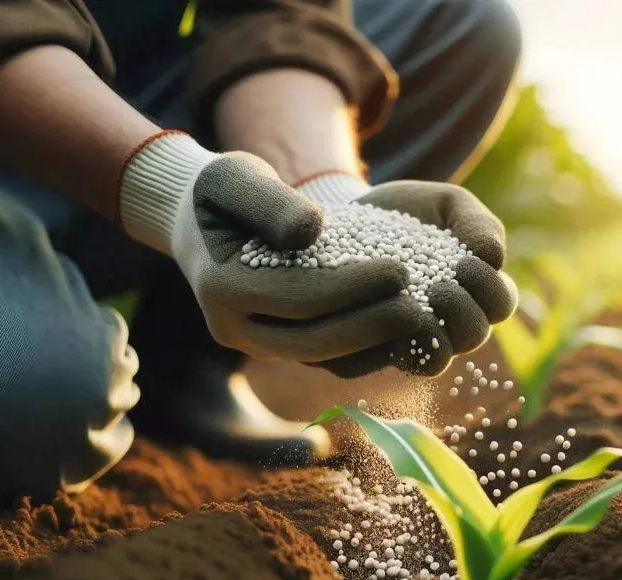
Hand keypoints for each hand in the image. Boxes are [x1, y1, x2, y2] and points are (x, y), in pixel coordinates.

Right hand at [118, 133, 422, 361]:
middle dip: (371, 326)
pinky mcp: (276, 348)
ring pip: (321, 358)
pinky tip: (402, 334)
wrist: (199, 219)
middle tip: (421, 309)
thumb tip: (311, 230)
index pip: (300, 296)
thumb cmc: (222, 191)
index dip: (354, 287)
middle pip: (313, 340)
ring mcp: (255, 345)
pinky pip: (324, 360)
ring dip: (372, 345)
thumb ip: (271, 202)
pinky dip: (363, 351)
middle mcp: (235, 328)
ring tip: (420, 323)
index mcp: (222, 287)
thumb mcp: (236, 177)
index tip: (402, 270)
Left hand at [296, 175, 517, 376]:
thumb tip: (494, 258)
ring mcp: (414, 338)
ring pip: (435, 362)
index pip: (500, 304)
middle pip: (474, 336)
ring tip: (414, 305)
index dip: (490, 290)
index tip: (466, 262)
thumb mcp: (448, 203)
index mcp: (476, 290)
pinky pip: (385, 364)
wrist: (352, 215)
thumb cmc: (410, 210)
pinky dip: (388, 346)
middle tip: (441, 288)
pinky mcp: (372, 348)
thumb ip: (478, 223)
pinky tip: (379, 316)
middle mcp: (450, 321)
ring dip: (432, 337)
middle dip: (463, 313)